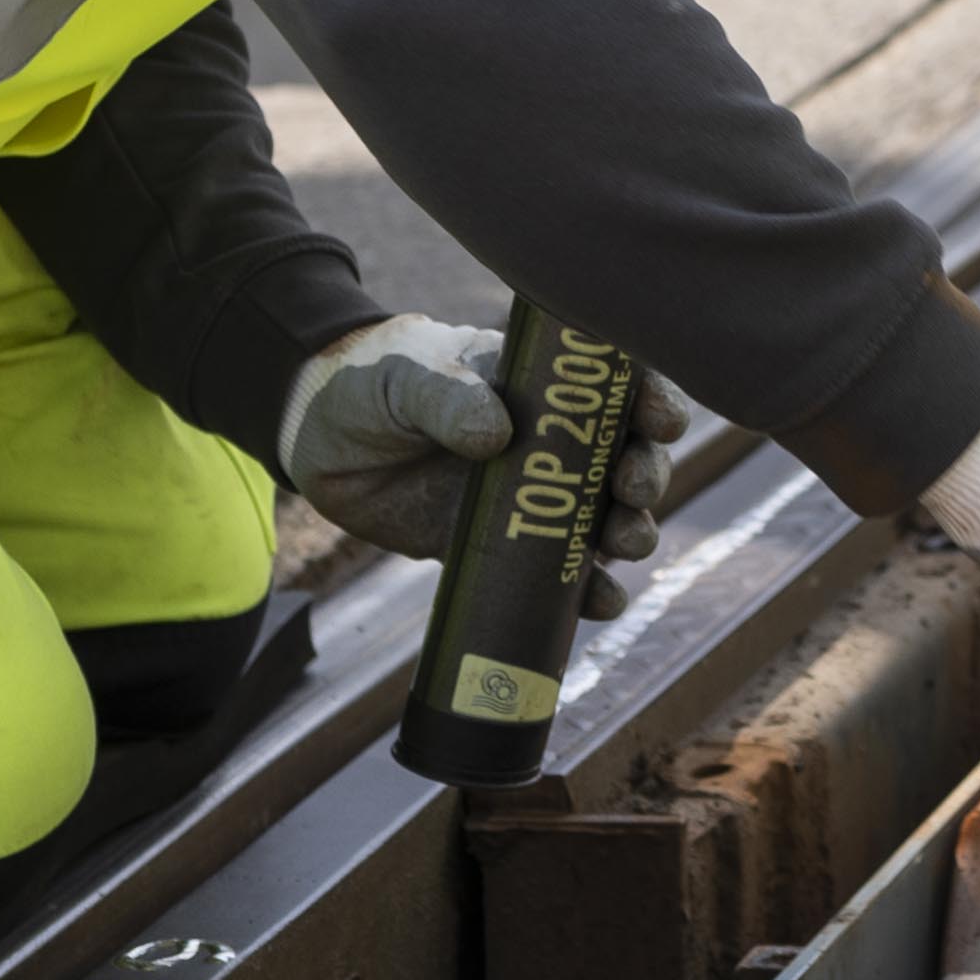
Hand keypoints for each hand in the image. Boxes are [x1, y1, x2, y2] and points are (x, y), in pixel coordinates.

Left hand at [278, 318, 682, 595]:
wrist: (319, 438)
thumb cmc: (372, 382)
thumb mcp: (407, 375)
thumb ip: (447, 395)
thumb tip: (497, 434)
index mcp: (543, 386)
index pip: (618, 390)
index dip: (653, 402)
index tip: (661, 422)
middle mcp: (552, 444)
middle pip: (625, 460)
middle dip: (645, 477)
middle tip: (632, 490)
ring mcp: (531, 500)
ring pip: (605, 521)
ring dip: (629, 534)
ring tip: (623, 547)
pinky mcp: (502, 551)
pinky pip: (558, 577)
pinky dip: (587, 593)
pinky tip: (600, 603)